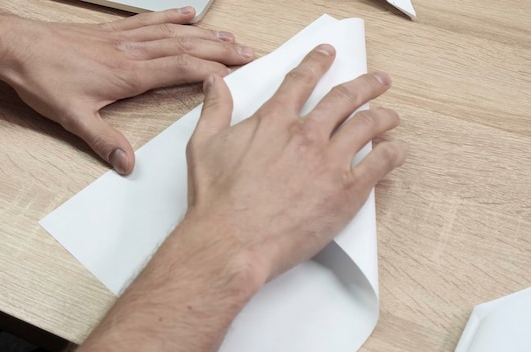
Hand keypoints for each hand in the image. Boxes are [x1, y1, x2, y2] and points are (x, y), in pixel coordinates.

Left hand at [0, 7, 254, 173]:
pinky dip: (173, 16)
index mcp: (129, 73)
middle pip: (187, 48)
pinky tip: (189, 13)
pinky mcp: (113, 31)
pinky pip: (150, 20)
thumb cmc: (44, 79)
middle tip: (250, 53)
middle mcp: (133, 52)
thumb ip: (104, 142)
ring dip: (205, 34)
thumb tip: (127, 165)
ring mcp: (124, 38)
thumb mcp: (72, 118)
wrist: (16, 47)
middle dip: (222, 51)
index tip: (240, 70)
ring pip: (174, 33)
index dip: (214, 69)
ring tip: (231, 37)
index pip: (182, 68)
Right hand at [185, 44, 405, 281]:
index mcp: (274, 121)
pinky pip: (380, 164)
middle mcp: (306, 135)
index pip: (301, 81)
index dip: (317, 63)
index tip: (328, 54)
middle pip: (344, 98)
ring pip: (367, 126)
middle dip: (365, 85)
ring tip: (392, 116)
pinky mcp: (346, 192)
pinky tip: (397, 151)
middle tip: (379, 80)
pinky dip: (392, 154)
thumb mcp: (203, 146)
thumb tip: (214, 83)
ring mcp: (329, 162)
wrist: (232, 241)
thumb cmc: (217, 199)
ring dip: (384, 116)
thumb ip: (214, 110)